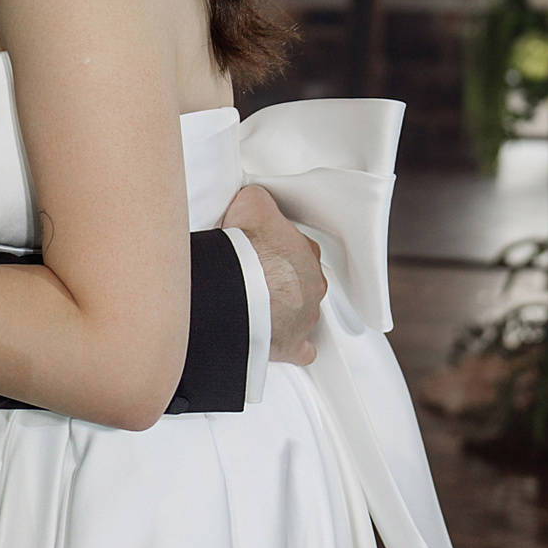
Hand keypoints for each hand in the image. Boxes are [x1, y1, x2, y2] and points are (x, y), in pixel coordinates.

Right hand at [221, 186, 324, 366]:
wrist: (235, 288)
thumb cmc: (246, 249)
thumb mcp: (252, 203)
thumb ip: (259, 200)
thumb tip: (255, 198)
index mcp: (306, 253)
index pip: (300, 249)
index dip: (280, 250)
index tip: (265, 253)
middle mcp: (312, 285)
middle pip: (303, 282)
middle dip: (283, 282)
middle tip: (257, 279)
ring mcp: (305, 316)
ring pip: (303, 314)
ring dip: (285, 312)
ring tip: (259, 309)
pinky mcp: (292, 344)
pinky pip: (301, 350)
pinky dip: (290, 347)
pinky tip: (276, 342)